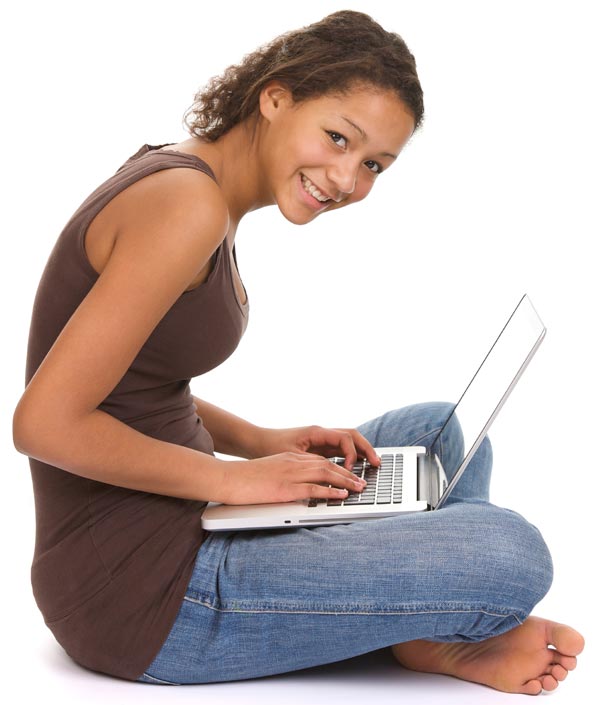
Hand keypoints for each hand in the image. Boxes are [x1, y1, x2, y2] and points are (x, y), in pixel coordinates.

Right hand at [219, 452, 368, 504]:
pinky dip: (330, 491)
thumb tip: (302, 489)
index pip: (321, 460)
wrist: (228, 478)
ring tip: (359, 488)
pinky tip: (341, 495)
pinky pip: (313, 488)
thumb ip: (287, 477)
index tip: (352, 474)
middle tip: (362, 482)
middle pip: (328, 465)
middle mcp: (293, 463)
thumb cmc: (245, 479)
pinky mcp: (285, 487)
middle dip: (348, 473)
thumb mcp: (271, 473)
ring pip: (325, 473)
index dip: (339, 467)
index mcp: (290, 459)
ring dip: (346, 481)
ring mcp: (290, 474)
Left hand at [255, 425, 380, 470]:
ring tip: (372, 465)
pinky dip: (351, 456)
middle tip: (376, 463)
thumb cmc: (270, 447)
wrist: (256, 441)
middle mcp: (321, 433)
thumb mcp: (290, 456)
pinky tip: (355, 467)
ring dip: (361, 452)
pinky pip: (340, 449)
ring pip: (348, 442)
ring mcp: (321, 439)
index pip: (344, 438)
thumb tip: (330, 473)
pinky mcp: (318, 447)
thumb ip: (311, 463)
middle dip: (366, 449)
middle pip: (352, 435)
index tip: (350, 469)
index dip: (352, 454)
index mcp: (316, 432)